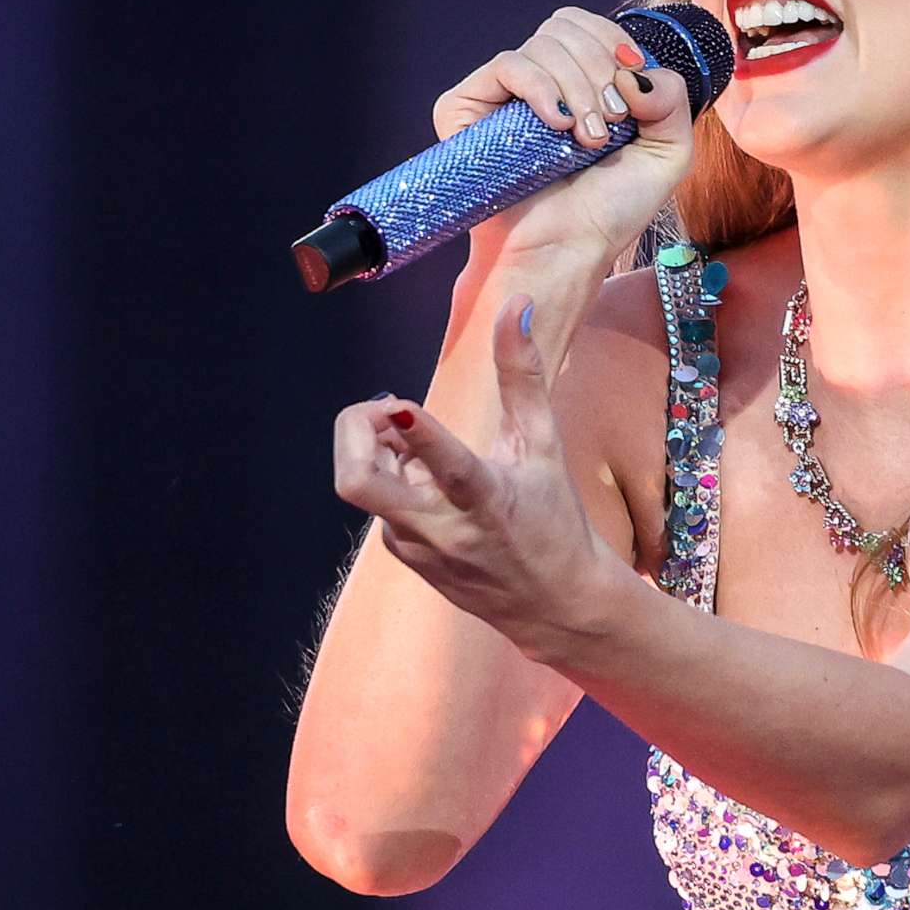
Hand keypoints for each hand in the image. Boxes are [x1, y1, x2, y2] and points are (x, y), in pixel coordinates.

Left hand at [333, 291, 616, 661]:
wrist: (555, 606)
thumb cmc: (555, 518)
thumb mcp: (546, 446)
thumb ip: (523, 375)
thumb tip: (515, 303)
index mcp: (487, 499)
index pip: (445, 466)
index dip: (416, 434)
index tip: (399, 405)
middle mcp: (444, 529)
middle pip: (358, 482)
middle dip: (354, 431)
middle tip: (385, 410)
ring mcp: (417, 547)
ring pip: (366, 486)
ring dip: (379, 450)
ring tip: (416, 442)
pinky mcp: (405, 557)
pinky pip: (380, 506)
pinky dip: (393, 478)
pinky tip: (426, 480)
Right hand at [432, 5, 698, 270]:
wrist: (567, 249)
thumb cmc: (611, 209)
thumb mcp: (668, 151)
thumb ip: (672, 98)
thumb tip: (632, 70)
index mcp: (577, 82)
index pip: (587, 25)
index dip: (613, 42)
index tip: (631, 86)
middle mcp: (538, 81)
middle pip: (566, 26)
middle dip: (600, 69)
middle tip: (611, 123)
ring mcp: (501, 93)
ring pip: (543, 44)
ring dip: (577, 88)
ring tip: (588, 140)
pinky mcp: (466, 108)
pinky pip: (507, 65)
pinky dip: (540, 88)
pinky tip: (556, 125)